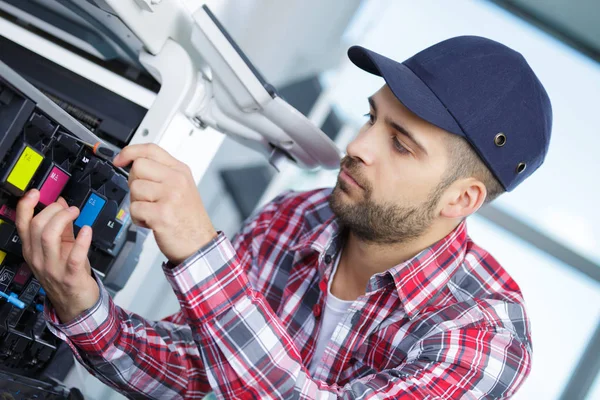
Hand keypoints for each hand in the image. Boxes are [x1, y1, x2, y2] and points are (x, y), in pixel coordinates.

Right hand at [15, 191, 98, 322]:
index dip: (26, 205)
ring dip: (64, 219)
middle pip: (37, 226)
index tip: (36, 192)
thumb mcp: (61, 248)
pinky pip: (74, 256)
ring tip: (76, 213)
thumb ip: (61, 227)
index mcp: (32, 250)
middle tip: (69, 208)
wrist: (76, 304)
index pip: (22, 224)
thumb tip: (61, 203)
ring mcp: (53, 268)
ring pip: (48, 236)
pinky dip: (82, 240)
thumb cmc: (68, 274)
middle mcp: (39, 258)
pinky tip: (87, 230)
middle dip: (53, 210)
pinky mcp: (70, 276)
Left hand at [113, 144, 216, 263]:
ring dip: (137, 203)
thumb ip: (162, 173)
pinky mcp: (161, 214)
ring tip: (152, 211)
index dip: (130, 151)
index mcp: (180, 171)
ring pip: (134, 188)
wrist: (200, 244)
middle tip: (146, 196)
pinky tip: (151, 222)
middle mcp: (176, 181)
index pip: (151, 149)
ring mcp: (170, 196)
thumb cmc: (189, 219)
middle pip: (138, 166)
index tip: (120, 159)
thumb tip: (135, 164)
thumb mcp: (183, 187)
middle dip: (134, 182)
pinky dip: (138, 219)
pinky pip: (134, 209)